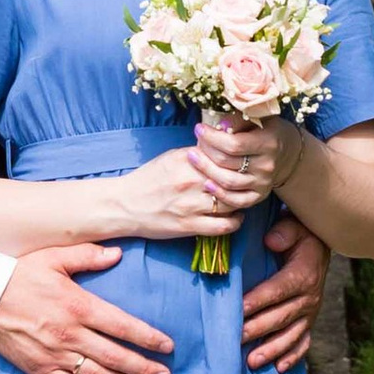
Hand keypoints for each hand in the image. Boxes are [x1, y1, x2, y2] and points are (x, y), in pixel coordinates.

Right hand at [0, 244, 174, 373]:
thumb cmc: (20, 274)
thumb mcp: (55, 258)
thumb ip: (88, 256)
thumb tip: (117, 254)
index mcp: (79, 306)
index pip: (123, 326)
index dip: (148, 338)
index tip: (168, 347)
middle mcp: (71, 334)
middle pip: (116, 356)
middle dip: (145, 367)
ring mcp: (56, 354)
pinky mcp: (41, 369)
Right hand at [102, 146, 259, 246]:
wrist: (124, 205)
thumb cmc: (148, 179)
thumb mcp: (171, 158)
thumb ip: (196, 153)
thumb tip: (221, 147)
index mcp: (186, 160)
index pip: (224, 154)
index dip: (239, 157)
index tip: (244, 160)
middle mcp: (190, 181)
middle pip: (231, 177)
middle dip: (243, 178)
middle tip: (248, 180)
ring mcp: (191, 205)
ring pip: (232, 201)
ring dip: (241, 200)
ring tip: (242, 198)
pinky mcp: (189, 226)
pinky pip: (224, 226)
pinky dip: (235, 222)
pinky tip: (236, 217)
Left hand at [194, 113, 287, 202]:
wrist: (286, 153)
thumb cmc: (266, 130)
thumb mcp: (257, 117)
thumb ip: (238, 120)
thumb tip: (219, 126)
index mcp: (268, 143)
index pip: (234, 144)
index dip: (212, 137)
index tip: (198, 128)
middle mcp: (267, 165)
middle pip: (228, 162)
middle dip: (205, 152)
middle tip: (194, 144)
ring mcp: (263, 183)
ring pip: (229, 182)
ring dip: (206, 170)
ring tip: (193, 159)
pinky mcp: (259, 196)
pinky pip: (237, 201)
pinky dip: (220, 195)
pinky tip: (207, 184)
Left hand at [240, 212, 330, 372]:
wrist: (320, 246)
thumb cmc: (300, 235)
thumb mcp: (295, 225)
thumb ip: (284, 231)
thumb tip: (271, 240)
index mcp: (303, 274)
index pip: (278, 290)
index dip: (259, 300)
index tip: (239, 310)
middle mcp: (309, 297)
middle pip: (281, 317)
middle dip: (258, 330)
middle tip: (236, 340)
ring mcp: (310, 312)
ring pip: (291, 335)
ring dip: (272, 349)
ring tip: (252, 362)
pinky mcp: (309, 321)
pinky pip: (303, 342)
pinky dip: (293, 356)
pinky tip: (279, 369)